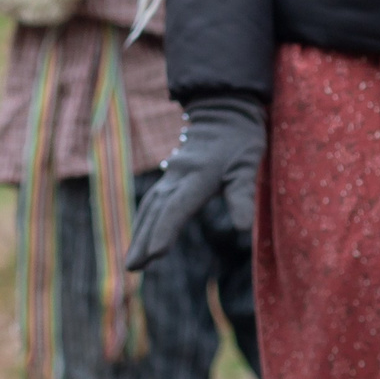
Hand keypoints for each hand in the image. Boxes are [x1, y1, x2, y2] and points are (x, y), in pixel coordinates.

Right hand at [124, 93, 266, 270]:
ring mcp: (172, 175)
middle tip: (133, 268)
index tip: (155, 254)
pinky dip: (145, 221)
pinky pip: (153, 201)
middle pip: (157, 212)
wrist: (223, 110)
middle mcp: (179, 177)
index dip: (166, 231)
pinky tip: (140, 235)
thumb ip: (242, 196)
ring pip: (150, 207)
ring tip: (132, 261)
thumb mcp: (247, 166)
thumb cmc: (240, 140)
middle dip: (144, 240)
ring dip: (139, 234)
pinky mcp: (171, 176)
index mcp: (198, 176)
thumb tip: (241, 229)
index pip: (178, 208)